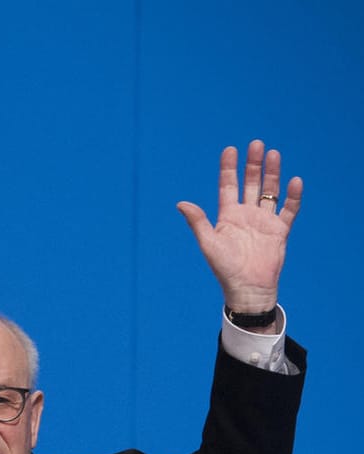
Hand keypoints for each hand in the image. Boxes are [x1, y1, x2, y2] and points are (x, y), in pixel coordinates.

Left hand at [176, 140, 302, 313]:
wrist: (248, 288)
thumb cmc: (224, 268)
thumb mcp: (209, 242)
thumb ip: (198, 222)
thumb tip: (181, 203)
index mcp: (228, 216)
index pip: (228, 185)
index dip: (229, 168)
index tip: (230, 149)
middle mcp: (246, 215)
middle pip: (251, 183)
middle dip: (253, 164)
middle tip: (257, 144)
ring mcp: (264, 221)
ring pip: (270, 192)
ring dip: (272, 174)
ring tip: (274, 153)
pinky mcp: (280, 231)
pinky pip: (289, 210)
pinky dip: (292, 196)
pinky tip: (294, 181)